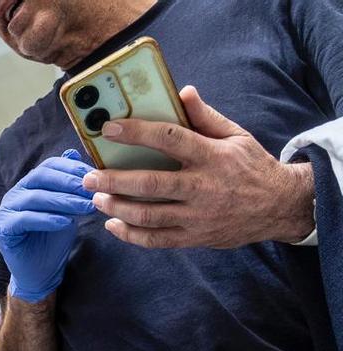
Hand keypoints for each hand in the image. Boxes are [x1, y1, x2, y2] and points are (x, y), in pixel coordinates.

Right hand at [0, 150, 95, 302]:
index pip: (49, 166)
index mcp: (29, 185)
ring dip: (62, 201)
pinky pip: (25, 219)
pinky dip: (46, 219)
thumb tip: (75, 155)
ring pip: (34, 198)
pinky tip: (65, 222)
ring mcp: (6, 211)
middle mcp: (15, 194)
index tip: (95, 176)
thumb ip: (70, 187)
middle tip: (91, 191)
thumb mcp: (68, 210)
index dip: (72, 169)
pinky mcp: (3, 229)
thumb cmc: (53, 241)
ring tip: (85, 207)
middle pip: (40, 178)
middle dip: (68, 183)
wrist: (40, 273)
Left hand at [83, 86, 316, 247]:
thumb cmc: (251, 166)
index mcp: (212, 156)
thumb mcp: (236, 136)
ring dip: (117, 208)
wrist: (279, 206)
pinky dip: (130, 235)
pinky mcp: (194, 237)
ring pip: (149, 216)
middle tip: (88, 176)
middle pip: (151, 184)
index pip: (170, 139)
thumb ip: (205, 117)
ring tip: (97, 198)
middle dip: (114, 180)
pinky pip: (156, 240)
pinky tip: (112, 225)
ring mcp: (197, 216)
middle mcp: (203, 187)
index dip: (137, 133)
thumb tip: (182, 92)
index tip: (109, 128)